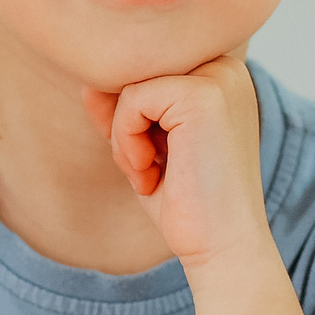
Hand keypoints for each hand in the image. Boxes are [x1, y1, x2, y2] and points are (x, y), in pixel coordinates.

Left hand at [83, 55, 267, 267]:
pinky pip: (132, 99)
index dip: (126, 114)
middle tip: (144, 168)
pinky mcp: (203, 95)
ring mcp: (218, 77)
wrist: (223, 247)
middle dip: (122, 122)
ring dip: (123, 135)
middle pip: (136, 70)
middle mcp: (225, 67)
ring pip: (131, 84)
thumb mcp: (149, 144)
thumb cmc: (187, 202)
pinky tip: (150, 172)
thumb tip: (89, 82)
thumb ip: (125, 109)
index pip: (145, 68)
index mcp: (219, 74)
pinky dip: (125, 140)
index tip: (146, 160)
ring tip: (149, 172)